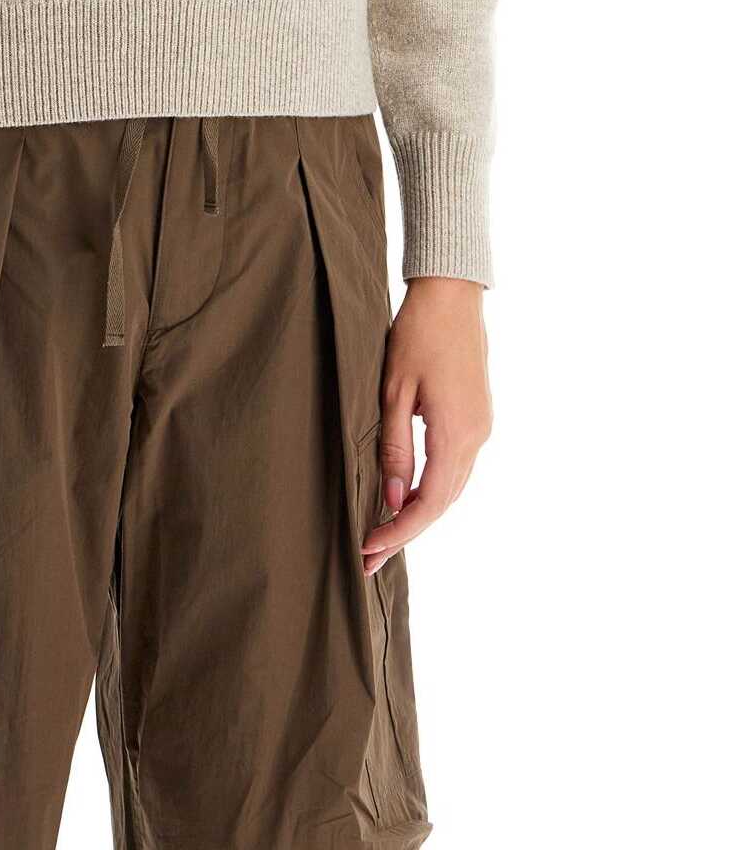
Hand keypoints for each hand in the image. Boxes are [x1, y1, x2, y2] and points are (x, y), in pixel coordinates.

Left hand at [362, 277, 491, 576]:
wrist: (452, 294)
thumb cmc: (417, 334)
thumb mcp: (393, 390)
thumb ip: (394, 446)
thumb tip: (391, 497)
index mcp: (456, 433)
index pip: (429, 502)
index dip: (399, 531)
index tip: (368, 549)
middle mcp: (476, 437)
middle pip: (443, 502)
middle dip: (406, 531)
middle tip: (369, 556)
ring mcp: (482, 426)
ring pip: (452, 486)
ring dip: (420, 511)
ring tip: (382, 532)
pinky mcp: (478, 416)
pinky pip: (456, 466)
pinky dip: (432, 487)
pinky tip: (406, 493)